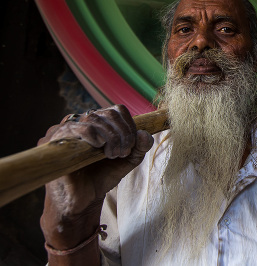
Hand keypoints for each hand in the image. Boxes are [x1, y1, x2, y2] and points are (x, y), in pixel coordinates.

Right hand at [39, 105, 153, 250]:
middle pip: (107, 114)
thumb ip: (139, 147)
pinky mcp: (55, 140)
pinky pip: (76, 127)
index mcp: (97, 123)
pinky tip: (99, 149)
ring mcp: (66, 129)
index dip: (129, 125)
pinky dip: (94, 135)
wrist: (82, 201)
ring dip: (111, 136)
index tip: (133, 144)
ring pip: (94, 118)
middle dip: (122, 133)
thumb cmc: (101, 178)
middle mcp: (80, 122)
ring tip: (113, 155)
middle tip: (124, 152)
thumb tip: (145, 134)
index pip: (116, 111)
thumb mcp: (126, 161)